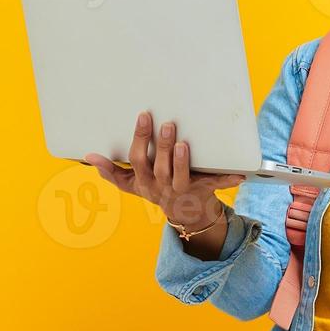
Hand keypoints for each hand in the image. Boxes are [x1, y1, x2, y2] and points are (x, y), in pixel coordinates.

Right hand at [84, 112, 245, 228]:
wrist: (185, 214)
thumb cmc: (156, 191)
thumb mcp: (132, 185)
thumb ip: (111, 172)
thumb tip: (89, 157)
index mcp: (144, 182)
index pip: (138, 160)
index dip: (140, 139)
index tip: (144, 116)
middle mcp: (162, 187)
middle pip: (160, 167)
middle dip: (163, 147)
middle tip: (168, 124)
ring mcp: (183, 190)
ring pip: (181, 177)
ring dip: (183, 162)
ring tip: (184, 144)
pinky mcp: (204, 191)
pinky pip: (216, 186)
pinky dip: (229, 180)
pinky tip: (241, 174)